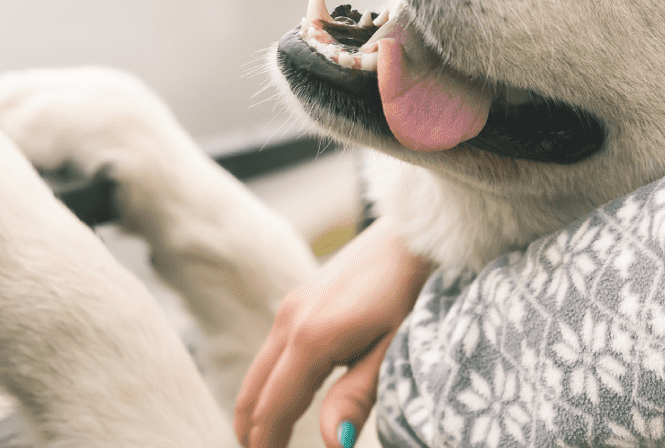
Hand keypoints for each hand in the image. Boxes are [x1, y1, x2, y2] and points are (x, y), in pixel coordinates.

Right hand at [235, 219, 433, 447]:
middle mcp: (289, 321)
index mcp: (311, 338)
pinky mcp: (298, 301)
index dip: (266, 445)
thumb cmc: (412, 292)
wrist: (412, 237)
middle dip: (252, 433)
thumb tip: (331, 443)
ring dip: (256, 409)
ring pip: (258, 372)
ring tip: (264, 442)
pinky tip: (282, 401)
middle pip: (254, 393)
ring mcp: (290, 308)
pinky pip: (270, 354)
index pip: (274, 408)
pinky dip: (266, 385)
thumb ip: (357, 396)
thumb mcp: (392, 348)